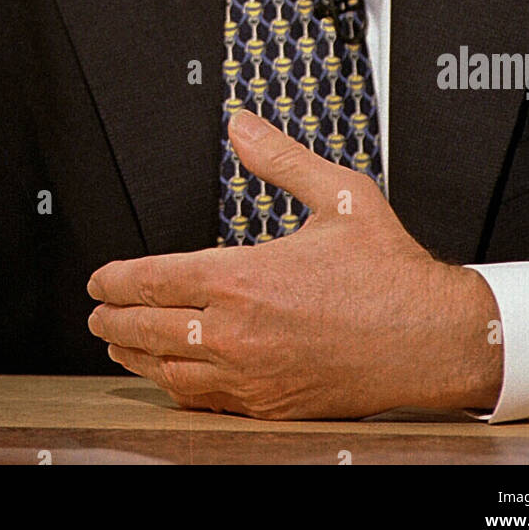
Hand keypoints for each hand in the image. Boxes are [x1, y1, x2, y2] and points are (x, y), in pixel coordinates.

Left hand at [87, 110, 501, 418]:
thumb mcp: (339, 195)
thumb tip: (241, 126)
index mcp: (245, 278)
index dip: (117, 279)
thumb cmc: (390, 272)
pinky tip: (169, 375)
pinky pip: (203, 399)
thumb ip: (281, 159)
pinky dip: (174, 385)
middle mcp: (238, 331)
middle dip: (113, 317)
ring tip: (118, 341)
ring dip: (135, 353)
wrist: (433, 340)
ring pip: (168, 369)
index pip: (155, 279)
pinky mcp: (269, 403)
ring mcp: (251, 374)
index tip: (99, 278)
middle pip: (148, 326)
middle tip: (96, 311)